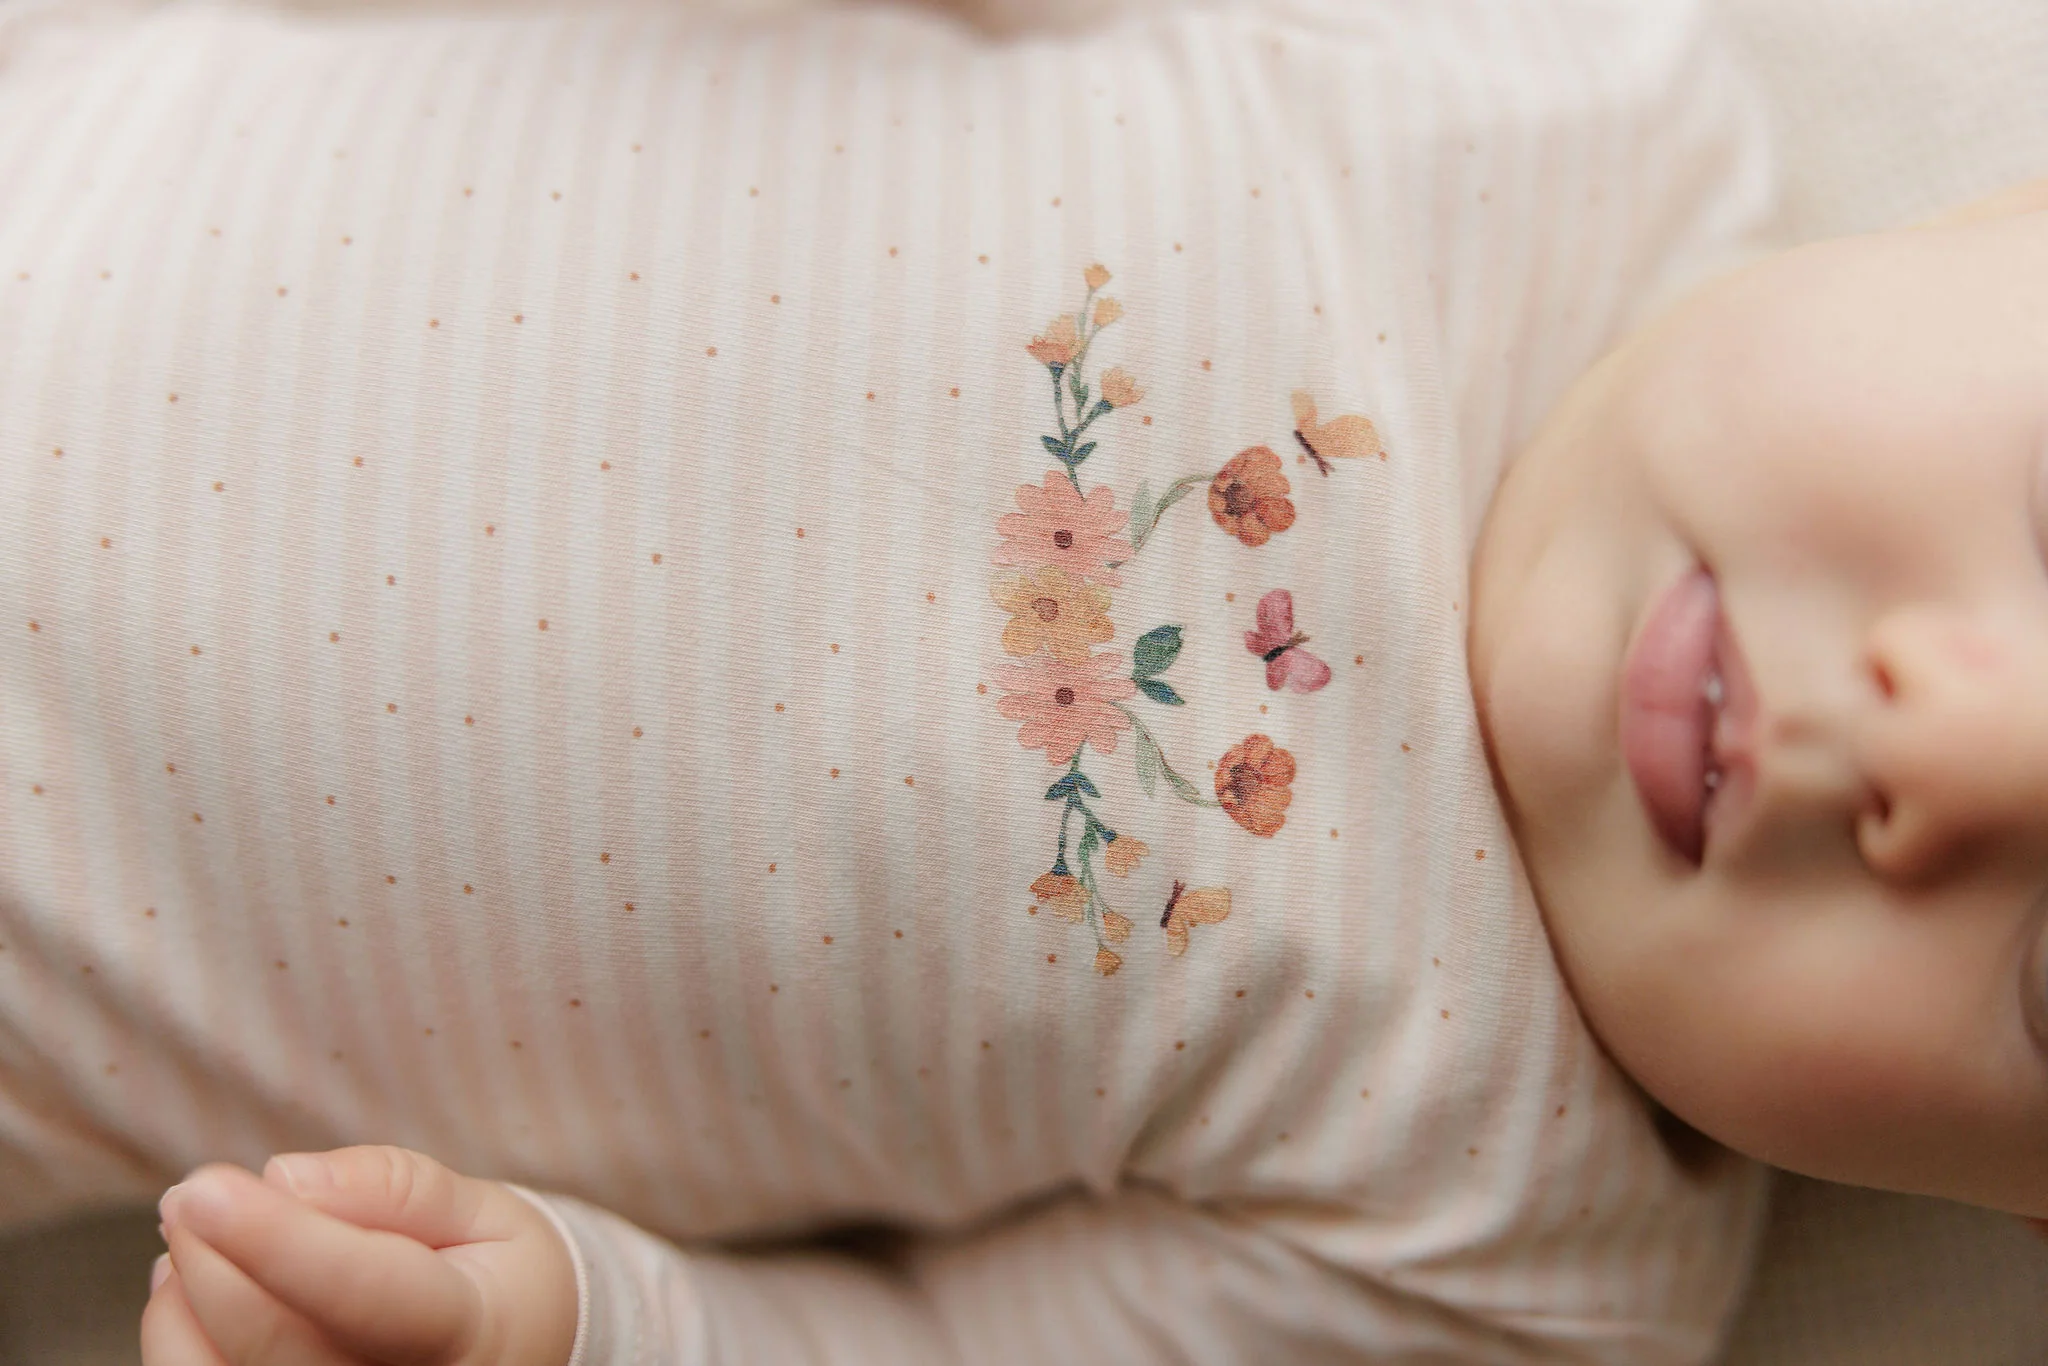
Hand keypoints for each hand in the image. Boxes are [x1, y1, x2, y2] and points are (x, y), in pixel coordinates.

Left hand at [141, 1144, 578, 1365]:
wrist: (520, 1355)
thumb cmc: (497, 1278)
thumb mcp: (483, 1210)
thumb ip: (393, 1188)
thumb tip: (284, 1179)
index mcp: (464, 1333)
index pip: (364, 1294)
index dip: (278, 1243)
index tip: (207, 1189)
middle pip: (274, 1343)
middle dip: (211, 1259)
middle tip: (192, 1191)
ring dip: (183, 1301)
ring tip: (204, 1239)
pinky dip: (178, 1341)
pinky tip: (196, 1291)